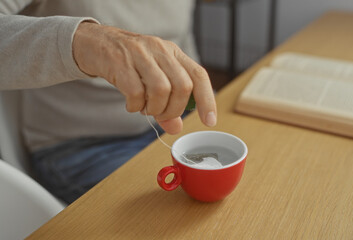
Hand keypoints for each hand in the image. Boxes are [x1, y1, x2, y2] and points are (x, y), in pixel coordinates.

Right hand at [72, 22, 216, 133]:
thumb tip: (176, 128)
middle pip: (182, 86)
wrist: (96, 43)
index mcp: (174, 53)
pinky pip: (136, 92)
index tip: (209, 121)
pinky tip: (131, 105)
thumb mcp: (153, 79)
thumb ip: (166, 104)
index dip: (207, 100)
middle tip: (161, 115)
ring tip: (146, 109)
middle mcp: (161, 50)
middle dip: (174, 110)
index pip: (199, 76)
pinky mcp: (120, 62)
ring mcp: (140, 54)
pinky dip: (135, 106)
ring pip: (161, 90)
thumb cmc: (130, 64)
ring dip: (155, 109)